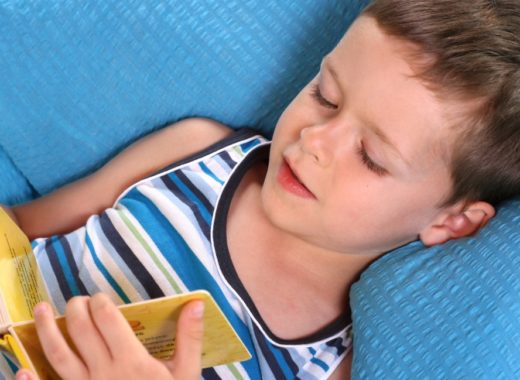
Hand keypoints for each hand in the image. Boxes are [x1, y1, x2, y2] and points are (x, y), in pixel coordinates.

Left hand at [15, 293, 204, 379]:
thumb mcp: (187, 373)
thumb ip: (190, 337)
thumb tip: (196, 303)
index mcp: (132, 361)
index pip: (107, 319)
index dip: (100, 302)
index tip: (101, 297)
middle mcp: (104, 372)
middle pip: (81, 330)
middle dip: (76, 308)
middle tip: (78, 300)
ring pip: (59, 356)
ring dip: (47, 330)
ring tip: (40, 309)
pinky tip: (20, 370)